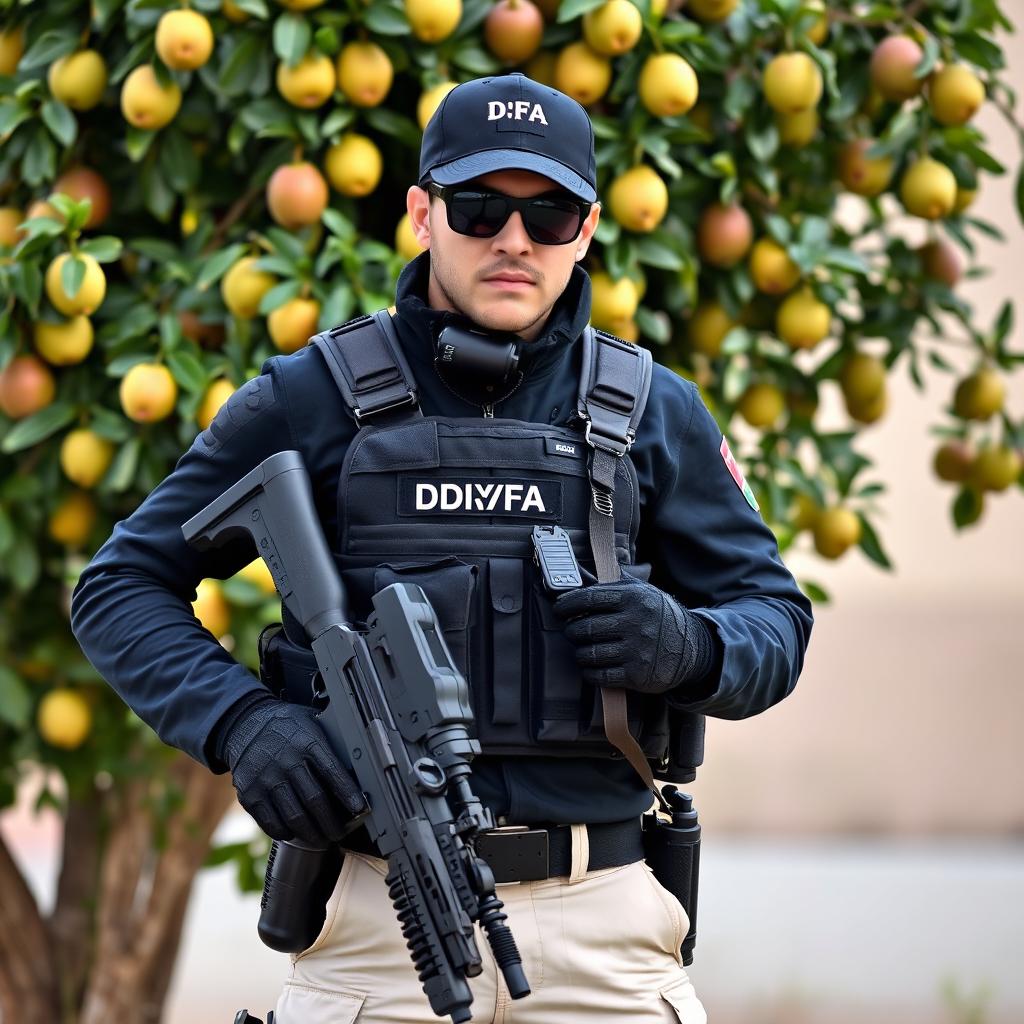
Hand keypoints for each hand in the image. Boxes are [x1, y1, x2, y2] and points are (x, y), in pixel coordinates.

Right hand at [221, 699, 365, 846]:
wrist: (245, 723)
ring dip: (312, 834)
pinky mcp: (249, 794)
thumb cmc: (287, 726)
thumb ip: (330, 743)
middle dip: (332, 823)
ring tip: (321, 838)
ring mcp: (266, 779)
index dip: (348, 794)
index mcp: (307, 742)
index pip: (332, 772)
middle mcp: (286, 760)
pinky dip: (286, 832)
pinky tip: (295, 832)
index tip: (360, 809)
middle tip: (340, 833)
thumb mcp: (312, 722)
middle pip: (315, 800)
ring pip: (294, 817)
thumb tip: (359, 766)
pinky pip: (271, 823)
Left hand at [551, 574, 718, 696]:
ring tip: (582, 649)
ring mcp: (637, 651)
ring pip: (589, 653)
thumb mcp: (642, 591)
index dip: (568, 604)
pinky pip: (600, 676)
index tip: (559, 609)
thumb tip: (578, 574)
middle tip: (572, 631)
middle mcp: (636, 623)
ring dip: (580, 653)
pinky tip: (590, 667)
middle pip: (586, 628)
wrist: (692, 647)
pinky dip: (589, 672)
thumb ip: (613, 583)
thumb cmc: (658, 616)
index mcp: (634, 598)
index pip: (589, 598)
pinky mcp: (637, 675)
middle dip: (572, 631)